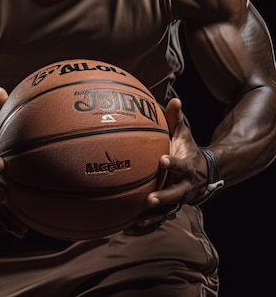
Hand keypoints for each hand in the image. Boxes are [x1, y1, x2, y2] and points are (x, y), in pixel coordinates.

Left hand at [124, 97, 210, 233]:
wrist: (201, 175)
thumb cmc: (186, 150)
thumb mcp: (185, 134)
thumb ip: (177, 119)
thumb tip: (174, 98)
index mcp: (185, 167)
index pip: (180, 166)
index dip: (173, 164)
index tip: (162, 161)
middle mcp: (182, 187)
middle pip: (174, 195)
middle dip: (163, 198)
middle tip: (149, 200)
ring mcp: (176, 201)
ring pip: (165, 213)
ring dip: (152, 218)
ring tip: (136, 221)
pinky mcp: (169, 210)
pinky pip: (157, 221)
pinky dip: (145, 227)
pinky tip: (127, 229)